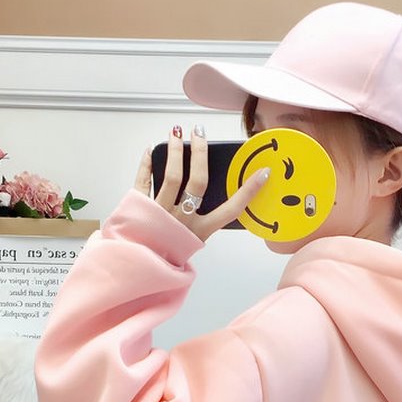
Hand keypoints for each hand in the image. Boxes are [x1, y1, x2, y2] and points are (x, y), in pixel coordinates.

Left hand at [134, 125, 269, 241]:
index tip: (263, 172)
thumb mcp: (193, 241)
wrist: (138, 269)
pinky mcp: (140, 209)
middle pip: (198, 182)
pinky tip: (150, 150)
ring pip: (172, 177)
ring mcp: (160, 214)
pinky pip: (143, 181)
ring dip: (174, 151)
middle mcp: (182, 221)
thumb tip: (205, 185)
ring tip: (175, 133)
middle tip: (200, 133)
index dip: (249, 191)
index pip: (231, 209)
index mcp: (200, 231)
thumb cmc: (167, 253)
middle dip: (201, 153)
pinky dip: (146, 164)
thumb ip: (203, 220)